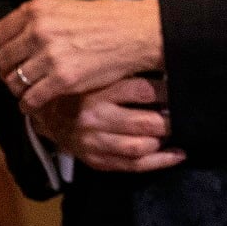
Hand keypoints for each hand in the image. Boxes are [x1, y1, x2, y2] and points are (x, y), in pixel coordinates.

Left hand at [0, 0, 163, 111]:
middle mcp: (37, 31)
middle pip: (3, 60)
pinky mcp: (63, 78)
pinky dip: (29, 105)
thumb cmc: (109, 21)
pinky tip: (34, 107)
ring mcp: (49, 56)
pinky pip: (32, 97)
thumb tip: (26, 37)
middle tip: (17, 81)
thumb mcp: (67, 8)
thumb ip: (42, 20)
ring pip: (15, 81)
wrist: (136, 33)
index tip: (7, 61)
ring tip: (28, 94)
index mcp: (36, 10)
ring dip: (19, 91)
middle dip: (7, 74)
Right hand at [29, 76, 185, 172]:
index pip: (141, 91)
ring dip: (165, 140)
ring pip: (141, 146)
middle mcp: (94, 118)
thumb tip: (161, 60)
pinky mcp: (97, 159)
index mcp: (96, 90)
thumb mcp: (93, 71)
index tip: (179, 89)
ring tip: (178, 131)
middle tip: (184, 114)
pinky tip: (177, 154)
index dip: (167, 92)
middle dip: (170, 120)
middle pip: (144, 123)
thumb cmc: (77, 88)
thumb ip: (121, 69)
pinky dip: (161, 161)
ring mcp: (95, 141)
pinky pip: (134, 165)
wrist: (42, 112)